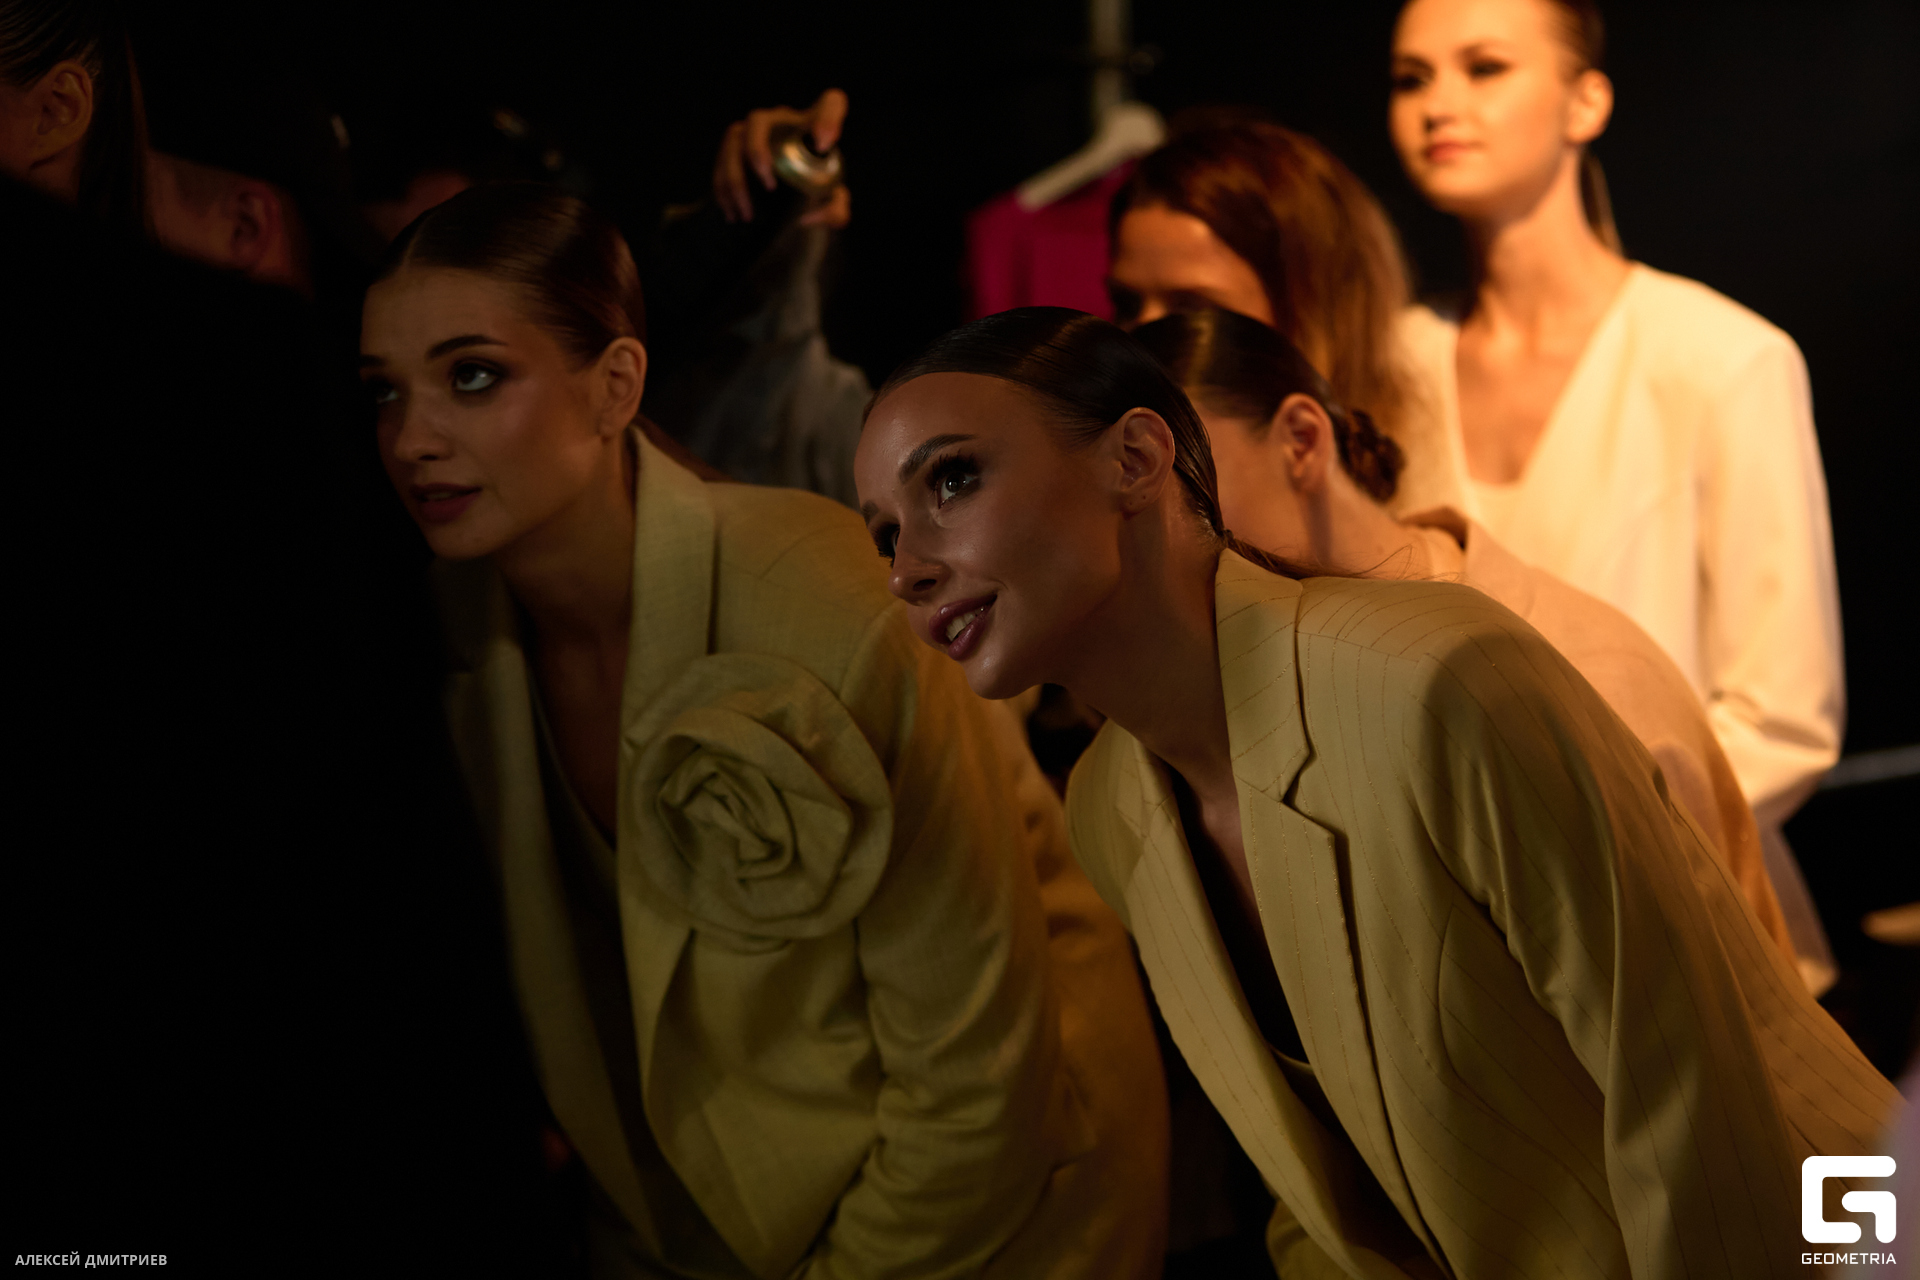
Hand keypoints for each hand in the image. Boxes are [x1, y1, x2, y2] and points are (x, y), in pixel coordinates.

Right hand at [712, 88, 850, 227]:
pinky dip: (722, 189)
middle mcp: (781, 122)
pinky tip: (732, 213)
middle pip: (758, 120)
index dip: (828, 118)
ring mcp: (752, 132)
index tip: (824, 145)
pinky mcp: (734, 149)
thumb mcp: (833, 206)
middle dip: (757, 151)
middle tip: (769, 186)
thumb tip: (807, 217)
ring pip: (733, 141)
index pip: (831, 104)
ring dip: (735, 179)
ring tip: (747, 214)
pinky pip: (720, 161)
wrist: (794, 197)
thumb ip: (834, 213)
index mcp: (813, 127)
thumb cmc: (817, 191)